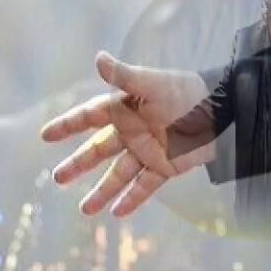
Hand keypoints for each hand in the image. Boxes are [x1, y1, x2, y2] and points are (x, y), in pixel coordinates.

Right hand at [38, 51, 214, 217]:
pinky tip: (117, 213)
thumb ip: (125, 76)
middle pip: (99, 150)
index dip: (68, 125)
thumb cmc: (188, 91)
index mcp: (126, 109)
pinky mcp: (167, 167)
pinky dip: (132, 199)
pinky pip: (145, 186)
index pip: (89, 116)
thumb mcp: (155, 83)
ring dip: (103, 191)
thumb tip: (98, 57)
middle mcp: (133, 131)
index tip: (45, 135)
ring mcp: (148, 151)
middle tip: (57, 178)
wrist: (225, 110)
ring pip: (119, 174)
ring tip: (85, 209)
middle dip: (78, 164)